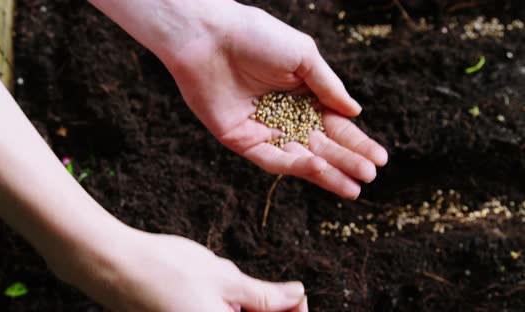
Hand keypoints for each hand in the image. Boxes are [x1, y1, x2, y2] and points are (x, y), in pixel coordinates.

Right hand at [53, 223, 306, 311]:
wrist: (114, 267)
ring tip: (230, 283)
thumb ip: (266, 295)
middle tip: (272, 289)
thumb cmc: (167, 269)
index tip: (295, 295)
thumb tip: (298, 295)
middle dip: (267, 309)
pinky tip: (212, 289)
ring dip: (241, 306)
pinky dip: (221, 306)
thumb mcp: (224, 277)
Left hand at [166, 3, 387, 198]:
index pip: (335, 125)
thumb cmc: (256, 37)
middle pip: (321, 145)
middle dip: (346, 161)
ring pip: (300, 158)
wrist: (209, 37)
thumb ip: (328, 86)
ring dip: (327, 173)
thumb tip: (355, 112)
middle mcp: (285, 116)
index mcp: (303, 95)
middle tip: (370, 176)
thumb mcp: (303, 56)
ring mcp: (263, 130)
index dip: (357, 142)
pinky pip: (271, 158)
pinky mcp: (241, 141)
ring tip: (353, 187)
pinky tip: (319, 167)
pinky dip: (295, 165)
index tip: (380, 158)